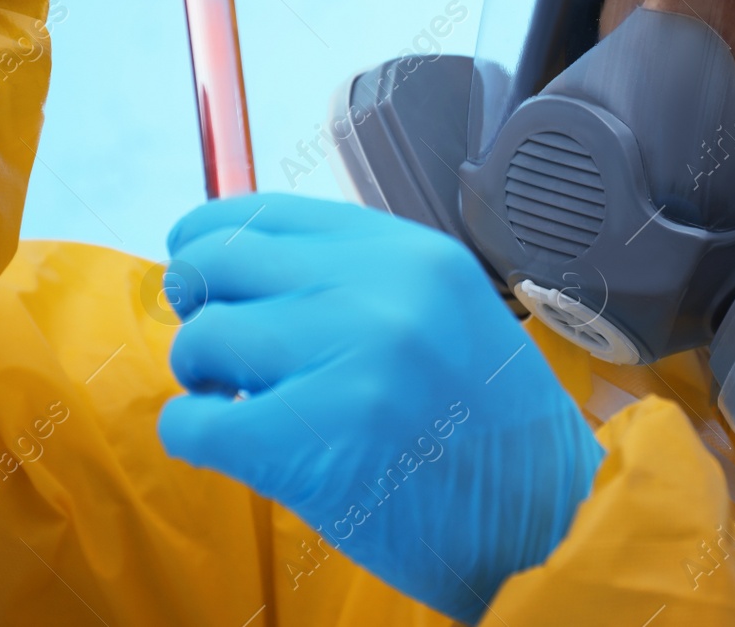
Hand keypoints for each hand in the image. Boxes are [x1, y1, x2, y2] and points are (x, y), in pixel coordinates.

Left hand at [158, 195, 604, 623]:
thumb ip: (353, 277)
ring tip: (240, 399)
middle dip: (196, 300)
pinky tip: (230, 443)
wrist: (543, 521)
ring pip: (200, 339)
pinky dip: (193, 433)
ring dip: (202, 374)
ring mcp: (340, 368)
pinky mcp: (303, 446)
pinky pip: (191, 421)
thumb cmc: (486, 422)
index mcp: (406, 254)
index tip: (197, 261)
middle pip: (217, 262)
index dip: (210, 236)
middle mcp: (374, 296)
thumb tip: (232, 260)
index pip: (265, 213)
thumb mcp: (442, 308)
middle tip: (214, 340)